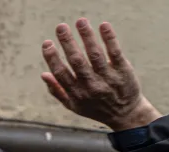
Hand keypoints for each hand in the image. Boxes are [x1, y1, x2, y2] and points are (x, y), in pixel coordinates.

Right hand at [41, 19, 160, 130]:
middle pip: (77, 62)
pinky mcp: (123, 71)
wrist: (125, 114)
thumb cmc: (95, 108)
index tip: (47, 43)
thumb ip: (57, 91)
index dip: (53, 58)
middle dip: (68, 43)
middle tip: (60, 26)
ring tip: (80, 21)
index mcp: (76, 94)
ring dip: (87, 36)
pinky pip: (114, 53)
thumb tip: (43, 74)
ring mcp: (108, 78)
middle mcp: (91, 86)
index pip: (62, 74)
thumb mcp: (73, 106)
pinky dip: (109, 38)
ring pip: (95, 55)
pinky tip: (103, 25)